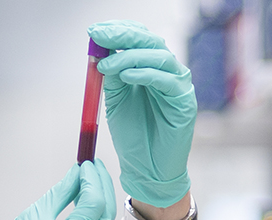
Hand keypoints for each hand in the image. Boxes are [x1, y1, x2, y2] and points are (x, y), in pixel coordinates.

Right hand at [16, 159, 115, 219]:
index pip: (94, 202)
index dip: (92, 179)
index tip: (85, 164)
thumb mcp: (35, 215)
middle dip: (102, 182)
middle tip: (93, 165)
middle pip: (107, 208)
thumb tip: (76, 172)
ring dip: (102, 191)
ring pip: (108, 215)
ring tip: (91, 174)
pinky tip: (89, 192)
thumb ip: (60, 192)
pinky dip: (98, 204)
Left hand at [88, 20, 196, 207]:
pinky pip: (166, 80)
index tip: (96, 30)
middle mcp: (166, 72)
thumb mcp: (116, 99)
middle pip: (150, 41)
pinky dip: (145, 74)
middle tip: (100, 35)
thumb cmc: (132, 134)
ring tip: (106, 65)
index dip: (119, 31)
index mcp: (149, 69)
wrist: (146, 166)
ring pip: (159, 56)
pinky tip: (126, 76)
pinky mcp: (184, 100)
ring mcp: (177, 84)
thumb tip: (103, 52)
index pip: (139, 40)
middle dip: (123, 36)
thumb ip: (112, 76)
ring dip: (129, 57)